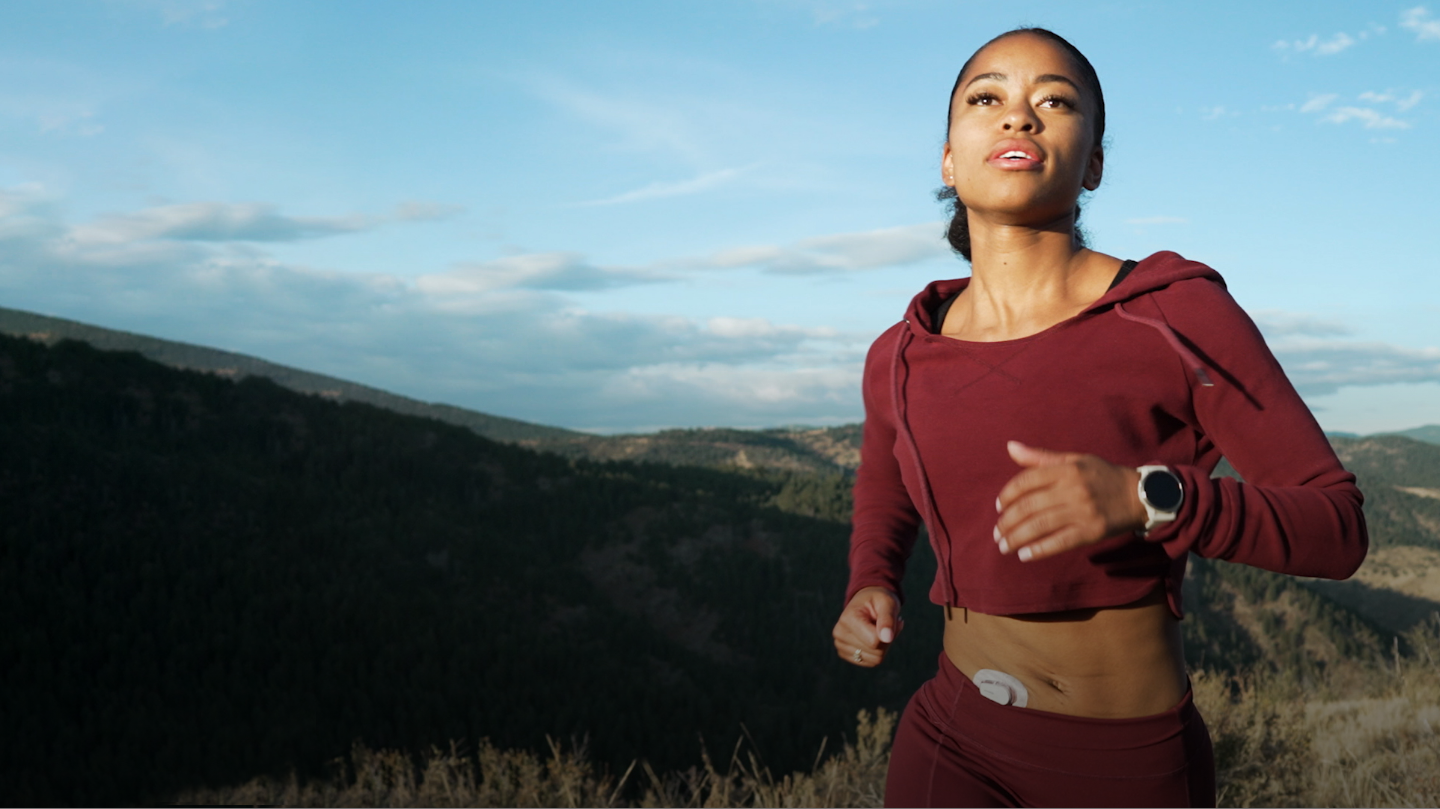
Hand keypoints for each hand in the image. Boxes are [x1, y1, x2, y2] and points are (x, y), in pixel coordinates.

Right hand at [832, 586, 901, 667]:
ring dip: (884, 646)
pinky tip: (874, 638)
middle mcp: (839, 633)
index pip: (874, 641)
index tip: (889, 618)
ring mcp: (840, 645)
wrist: (866, 602)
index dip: (888, 632)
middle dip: (887, 639)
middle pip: (876, 652)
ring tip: (879, 630)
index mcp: (847, 618)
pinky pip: (871, 662)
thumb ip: (888, 619)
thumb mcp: (887, 603)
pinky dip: (877, 652)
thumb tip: (887, 638)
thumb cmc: (878, 600)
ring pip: (875, 660)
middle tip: (886, 623)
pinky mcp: (845, 654)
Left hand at [994, 441, 1147, 562]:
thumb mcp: (1075, 460)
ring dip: (1016, 538)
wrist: (1140, 495)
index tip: (998, 507)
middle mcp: (1073, 489)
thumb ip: (1041, 457)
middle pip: (1029, 506)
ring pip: (1040, 525)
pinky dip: (1039, 550)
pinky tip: (1024, 555)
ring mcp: (1083, 511)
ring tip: (1004, 546)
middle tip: (996, 533)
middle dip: (1007, 522)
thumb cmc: (1102, 476)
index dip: (1007, 495)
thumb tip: (1010, 446)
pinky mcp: (1092, 531)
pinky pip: (1060, 542)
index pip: (1026, 481)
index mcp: (1066, 469)